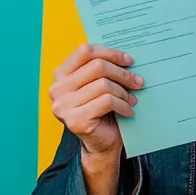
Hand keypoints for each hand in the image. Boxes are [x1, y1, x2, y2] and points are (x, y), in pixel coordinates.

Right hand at [48, 43, 143, 157]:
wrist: (101, 143)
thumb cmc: (101, 110)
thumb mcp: (98, 84)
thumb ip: (102, 68)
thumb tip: (126, 54)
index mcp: (60, 75)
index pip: (84, 51)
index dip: (109, 52)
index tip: (129, 60)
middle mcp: (57, 89)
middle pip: (97, 67)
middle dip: (122, 73)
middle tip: (138, 81)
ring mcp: (63, 106)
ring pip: (104, 84)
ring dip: (124, 92)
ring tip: (132, 99)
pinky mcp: (75, 120)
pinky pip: (107, 102)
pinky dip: (122, 105)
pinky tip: (128, 110)